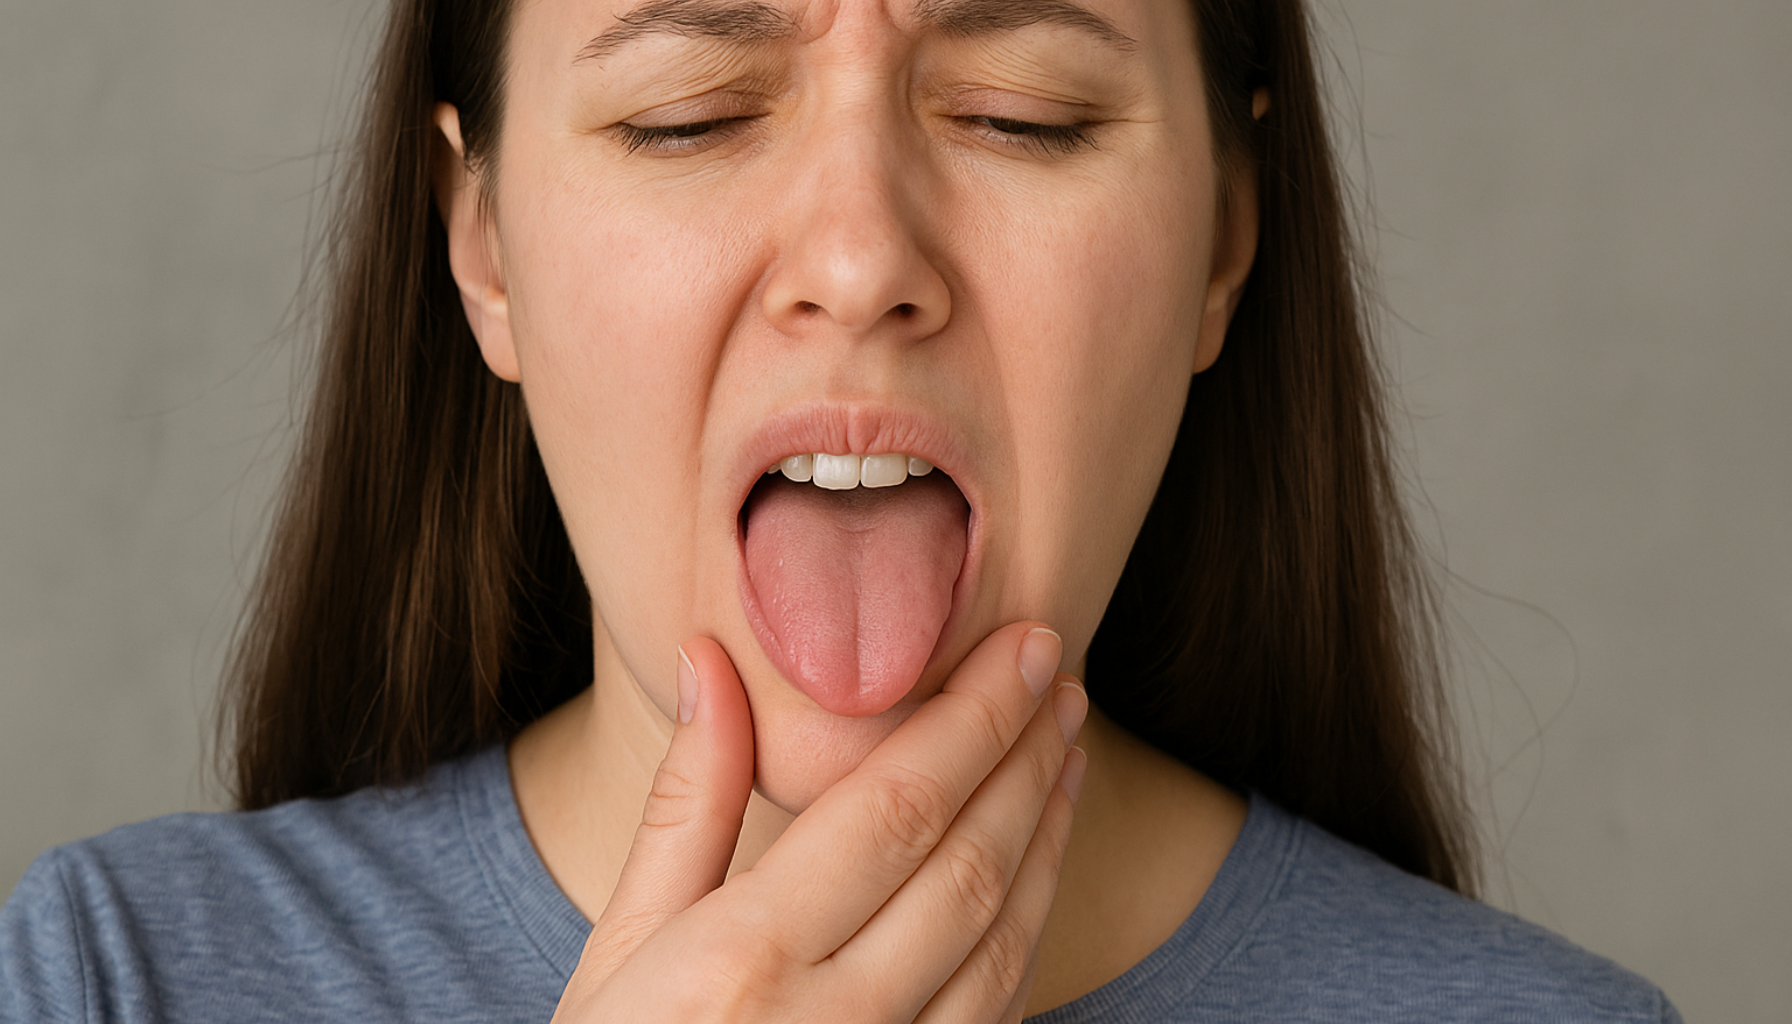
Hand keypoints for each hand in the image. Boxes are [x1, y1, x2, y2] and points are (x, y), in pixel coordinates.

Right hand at [549, 621, 1088, 1023]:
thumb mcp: (619, 947)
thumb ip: (683, 806)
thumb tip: (707, 663)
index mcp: (747, 956)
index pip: (896, 809)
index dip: (974, 718)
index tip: (1022, 646)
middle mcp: (835, 1016)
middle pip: (969, 860)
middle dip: (1027, 755)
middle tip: (1059, 675)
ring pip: (1005, 933)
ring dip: (1046, 830)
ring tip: (1064, 749)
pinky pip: (1000, 998)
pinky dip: (1031, 914)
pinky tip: (1035, 858)